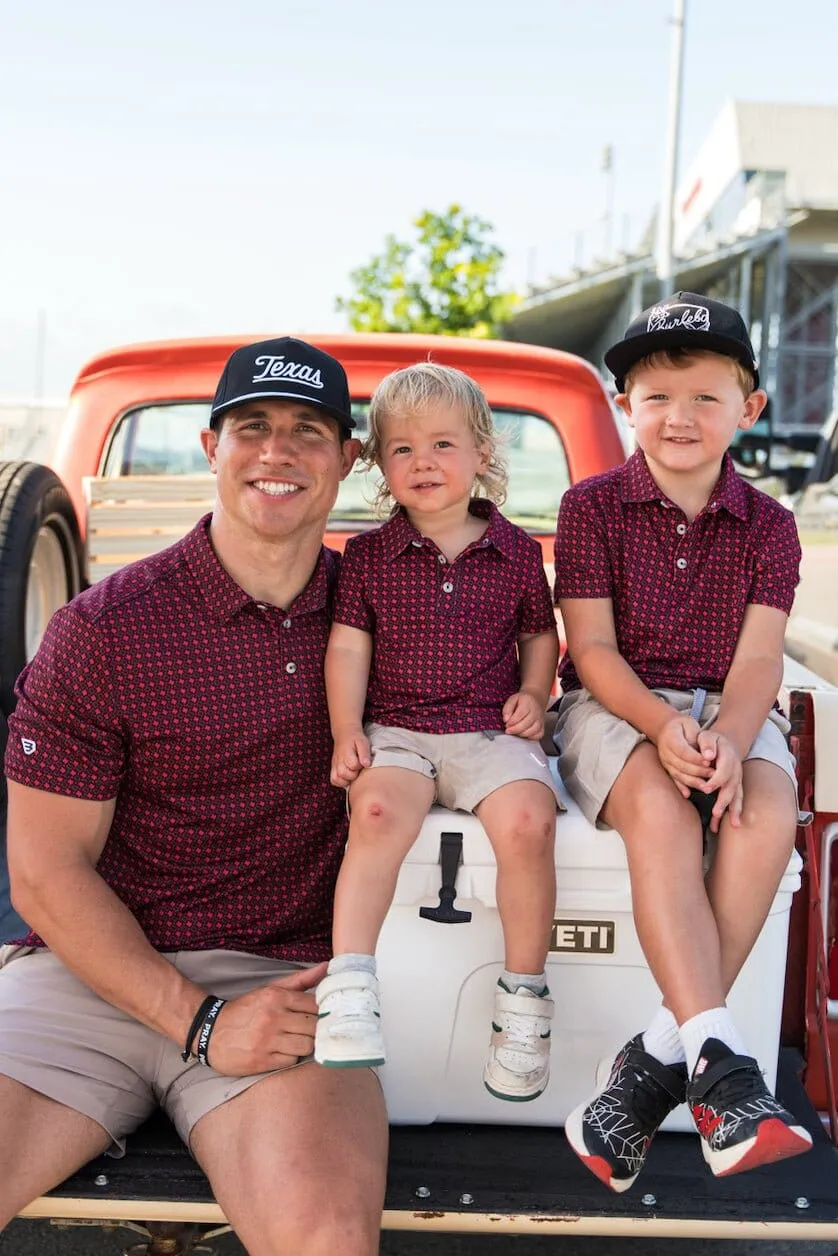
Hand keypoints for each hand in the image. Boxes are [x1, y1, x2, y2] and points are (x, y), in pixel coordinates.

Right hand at [201, 962, 326, 1075]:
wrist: (211, 1032)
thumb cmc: (246, 1010)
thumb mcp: (269, 990)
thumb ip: (299, 980)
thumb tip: (327, 967)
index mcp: (276, 997)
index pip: (315, 1005)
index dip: (321, 1012)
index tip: (319, 1016)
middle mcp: (273, 1017)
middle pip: (314, 1027)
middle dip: (314, 1030)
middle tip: (307, 1031)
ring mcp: (267, 1040)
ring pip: (306, 1046)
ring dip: (304, 1045)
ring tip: (295, 1041)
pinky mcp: (262, 1061)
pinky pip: (292, 1061)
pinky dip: (291, 1058)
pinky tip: (282, 1051)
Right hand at [331, 729, 370, 786]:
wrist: (344, 733)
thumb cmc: (355, 739)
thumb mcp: (363, 742)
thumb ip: (365, 753)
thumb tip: (367, 764)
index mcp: (346, 754)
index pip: (353, 765)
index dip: (360, 766)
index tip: (363, 762)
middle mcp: (338, 760)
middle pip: (344, 774)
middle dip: (354, 774)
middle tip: (359, 769)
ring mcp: (335, 765)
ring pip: (337, 779)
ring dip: (347, 780)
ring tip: (353, 774)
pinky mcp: (333, 768)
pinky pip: (334, 780)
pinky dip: (340, 782)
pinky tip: (348, 778)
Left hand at [502, 690, 544, 739]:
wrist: (535, 700)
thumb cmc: (523, 701)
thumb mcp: (512, 699)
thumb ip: (507, 708)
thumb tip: (506, 719)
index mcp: (528, 702)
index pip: (521, 714)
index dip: (512, 721)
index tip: (506, 724)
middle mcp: (536, 711)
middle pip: (526, 723)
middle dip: (515, 729)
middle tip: (508, 730)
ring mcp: (540, 719)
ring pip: (533, 730)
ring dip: (522, 734)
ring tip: (515, 732)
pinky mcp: (542, 726)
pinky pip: (539, 735)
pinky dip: (531, 737)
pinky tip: (524, 734)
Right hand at [655, 715, 713, 797]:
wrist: (665, 728)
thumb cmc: (682, 725)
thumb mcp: (689, 724)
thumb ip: (696, 737)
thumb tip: (706, 753)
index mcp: (670, 738)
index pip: (683, 751)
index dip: (696, 758)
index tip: (709, 762)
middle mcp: (665, 752)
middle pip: (681, 765)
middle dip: (698, 771)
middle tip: (714, 775)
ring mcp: (665, 762)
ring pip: (678, 774)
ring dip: (693, 782)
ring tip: (707, 786)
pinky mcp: (667, 768)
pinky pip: (673, 779)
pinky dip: (680, 787)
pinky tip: (688, 794)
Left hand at [696, 729, 743, 831]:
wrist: (724, 742)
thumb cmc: (711, 740)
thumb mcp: (707, 736)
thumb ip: (707, 744)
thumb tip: (708, 756)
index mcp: (729, 756)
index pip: (724, 770)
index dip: (716, 780)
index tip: (706, 789)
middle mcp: (736, 769)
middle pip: (732, 786)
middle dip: (724, 800)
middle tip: (716, 812)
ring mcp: (737, 778)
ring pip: (737, 796)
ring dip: (734, 810)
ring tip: (733, 824)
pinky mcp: (736, 786)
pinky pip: (736, 800)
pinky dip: (734, 812)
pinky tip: (731, 824)